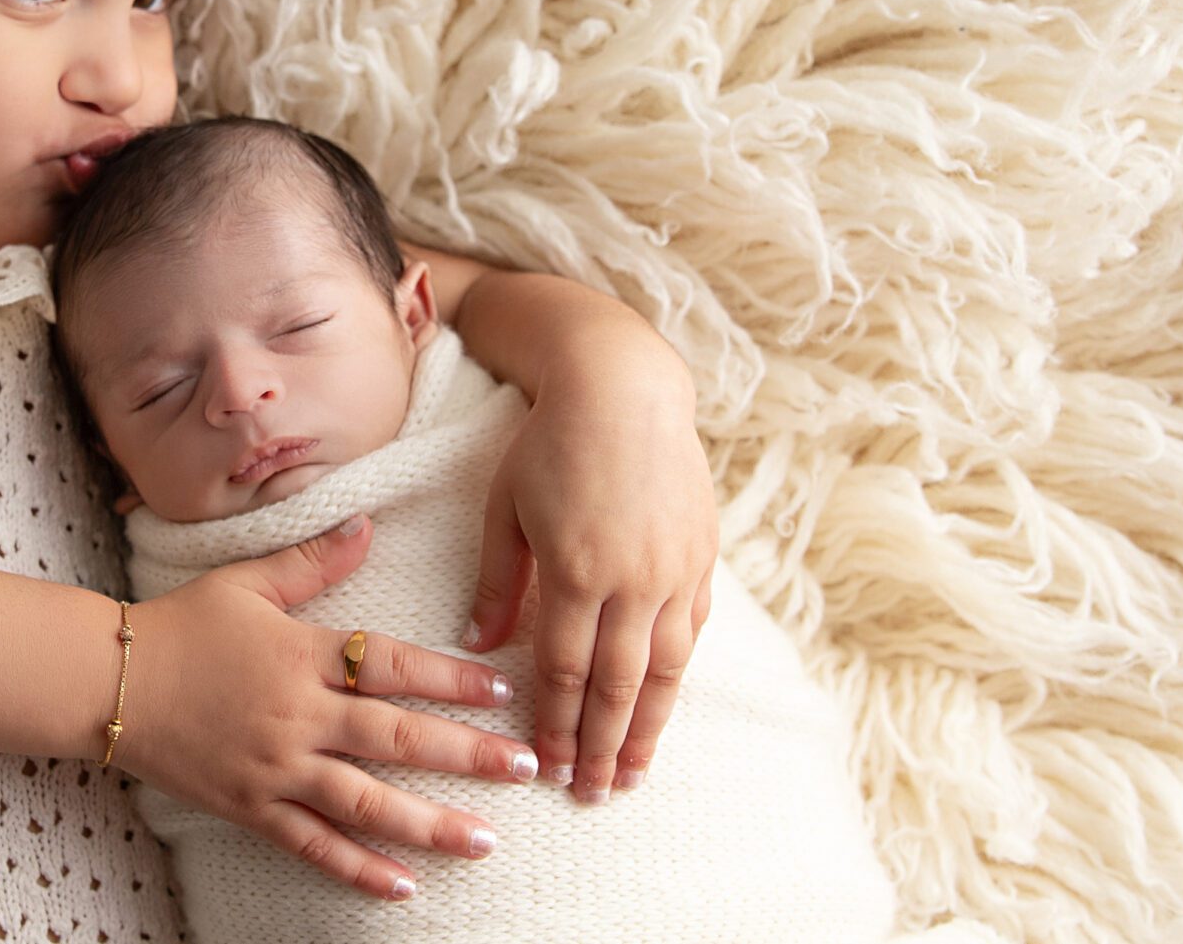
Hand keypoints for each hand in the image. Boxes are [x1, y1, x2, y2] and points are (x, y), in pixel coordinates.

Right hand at [120, 514, 536, 902]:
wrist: (109, 681)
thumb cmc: (180, 624)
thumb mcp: (246, 582)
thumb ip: (313, 561)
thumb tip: (367, 525)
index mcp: (302, 654)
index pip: (392, 666)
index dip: (451, 679)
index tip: (502, 692)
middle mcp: (298, 715)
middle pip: (395, 738)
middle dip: (467, 755)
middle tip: (526, 767)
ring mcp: (276, 767)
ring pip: (365, 802)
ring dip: (430, 823)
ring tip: (485, 839)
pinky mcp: (251, 807)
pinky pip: (312, 844)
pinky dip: (359, 868)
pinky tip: (405, 885)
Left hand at [463, 314, 714, 801]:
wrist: (623, 388)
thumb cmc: (548, 442)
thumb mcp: (504, 508)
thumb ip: (497, 583)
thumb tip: (481, 646)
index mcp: (577, 572)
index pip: (567, 671)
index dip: (557, 724)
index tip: (548, 766)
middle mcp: (634, 581)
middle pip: (618, 685)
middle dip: (602, 746)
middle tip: (592, 793)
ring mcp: (675, 571)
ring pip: (665, 670)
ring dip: (648, 726)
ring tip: (634, 771)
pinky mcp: (701, 557)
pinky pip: (692, 630)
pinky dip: (678, 674)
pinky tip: (665, 702)